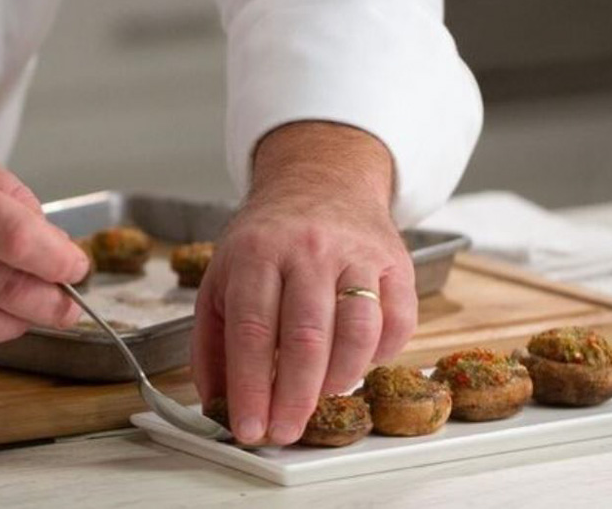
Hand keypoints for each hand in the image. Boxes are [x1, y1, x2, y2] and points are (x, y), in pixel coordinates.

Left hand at [192, 122, 416, 445]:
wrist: (320, 180)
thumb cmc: (267, 239)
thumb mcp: (222, 277)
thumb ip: (213, 341)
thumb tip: (214, 404)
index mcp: (255, 252)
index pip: (252, 330)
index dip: (250, 387)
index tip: (249, 429)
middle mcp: (306, 249)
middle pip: (305, 337)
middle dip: (294, 397)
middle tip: (286, 432)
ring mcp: (355, 254)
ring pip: (356, 332)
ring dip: (339, 380)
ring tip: (320, 399)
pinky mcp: (395, 262)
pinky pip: (398, 321)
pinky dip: (381, 355)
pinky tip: (358, 364)